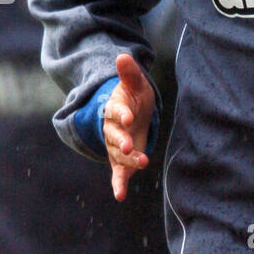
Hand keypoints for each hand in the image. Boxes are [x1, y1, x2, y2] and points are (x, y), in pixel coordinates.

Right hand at [103, 52, 154, 201]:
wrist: (130, 114)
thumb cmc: (133, 97)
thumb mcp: (134, 84)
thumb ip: (129, 73)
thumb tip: (123, 56)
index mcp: (114, 109)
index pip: (116, 111)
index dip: (121, 114)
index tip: (128, 116)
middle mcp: (111, 129)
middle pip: (114, 135)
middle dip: (121, 141)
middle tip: (129, 145)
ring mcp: (115, 146)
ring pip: (119, 154)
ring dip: (128, 160)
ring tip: (142, 162)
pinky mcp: (121, 160)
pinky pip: (118, 173)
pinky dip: (118, 184)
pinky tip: (120, 196)